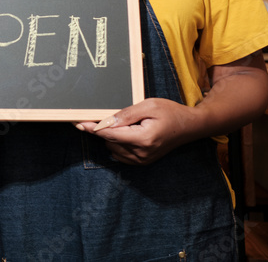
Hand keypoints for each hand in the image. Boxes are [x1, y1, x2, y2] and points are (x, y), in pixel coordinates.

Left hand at [76, 97, 197, 164]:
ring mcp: (142, 160)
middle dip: (104, 129)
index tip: (78, 123)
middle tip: (109, 116)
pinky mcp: (142, 162)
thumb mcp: (148, 106)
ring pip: (113, 148)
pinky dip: (118, 143)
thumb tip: (105, 121)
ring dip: (113, 136)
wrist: (189, 127)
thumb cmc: (171, 112)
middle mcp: (141, 153)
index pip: (110, 134)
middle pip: (109, 142)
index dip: (93, 128)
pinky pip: (120, 154)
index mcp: (143, 139)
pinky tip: (128, 132)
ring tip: (130, 124)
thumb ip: (126, 114)